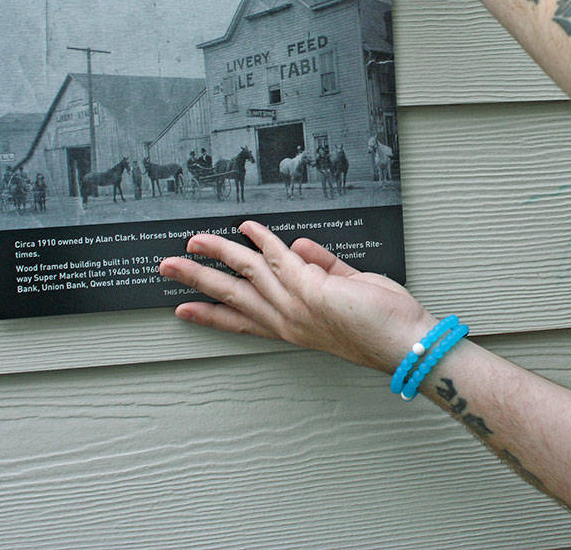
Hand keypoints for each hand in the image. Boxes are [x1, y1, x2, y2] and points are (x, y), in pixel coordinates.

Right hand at [159, 221, 435, 373]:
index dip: (211, 314)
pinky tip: (246, 228)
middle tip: (166, 269)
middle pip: (231, 298)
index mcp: (295, 325)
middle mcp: (290, 320)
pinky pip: (280, 257)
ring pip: (247, 274)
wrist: (405, 342)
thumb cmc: (383, 325)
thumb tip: (301, 249)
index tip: (184, 309)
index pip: (243, 319)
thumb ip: (323, 269)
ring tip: (191, 244)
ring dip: (217, 256)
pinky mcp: (312, 290)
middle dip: (196, 283)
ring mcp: (298, 306)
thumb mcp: (347, 294)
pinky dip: (263, 239)